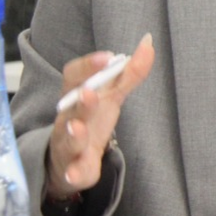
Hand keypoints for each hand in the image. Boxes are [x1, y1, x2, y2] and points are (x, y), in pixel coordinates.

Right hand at [45, 33, 154, 199]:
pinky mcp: (74, 169)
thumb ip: (129, 73)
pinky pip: (73, 171)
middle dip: (81, 100)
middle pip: (72, 107)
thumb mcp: (112, 96)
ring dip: (72, 134)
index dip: (89, 65)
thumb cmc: (92, 119)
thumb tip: (148, 42)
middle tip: (89, 91)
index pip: (75, 75)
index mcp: (78, 96)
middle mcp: (69, 118)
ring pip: (67, 139)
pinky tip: (76, 173)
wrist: (70, 159)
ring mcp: (69, 144)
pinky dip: (74, 172)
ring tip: (77, 128)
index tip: (110, 57)